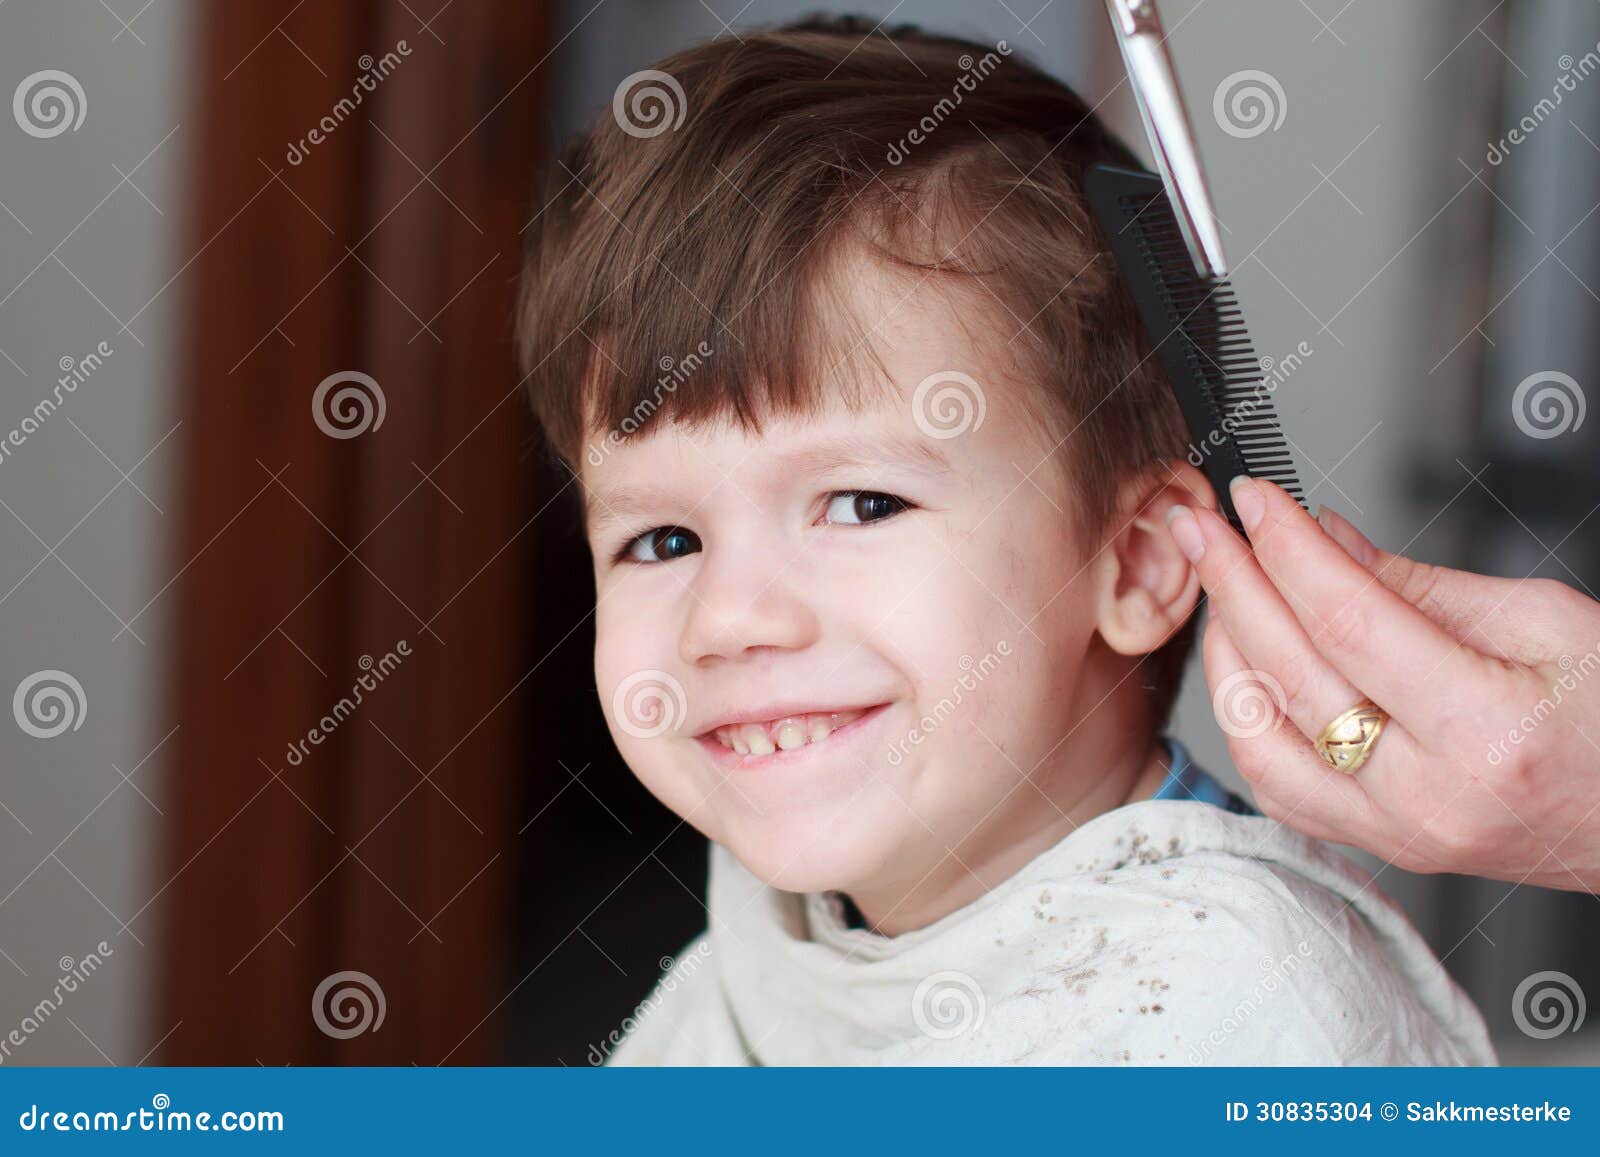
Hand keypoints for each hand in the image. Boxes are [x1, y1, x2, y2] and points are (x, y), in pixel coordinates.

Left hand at [1164, 476, 1599, 891]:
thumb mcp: (1545, 622)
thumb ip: (1419, 584)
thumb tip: (1326, 537)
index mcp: (1486, 732)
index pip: (1347, 622)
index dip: (1288, 549)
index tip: (1252, 500)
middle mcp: (1430, 796)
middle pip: (1291, 673)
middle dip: (1233, 584)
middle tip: (1200, 527)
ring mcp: (1398, 833)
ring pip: (1260, 739)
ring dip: (1226, 653)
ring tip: (1220, 588)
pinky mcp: (1381, 847)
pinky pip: (1277, 785)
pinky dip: (1245, 720)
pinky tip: (1242, 666)